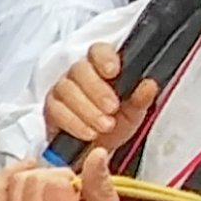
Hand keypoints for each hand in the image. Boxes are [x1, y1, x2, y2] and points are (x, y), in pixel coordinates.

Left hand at [0, 147, 133, 200]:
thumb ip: (102, 187)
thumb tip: (97, 156)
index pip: (53, 182)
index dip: (70, 177)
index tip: (80, 189)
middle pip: (32, 179)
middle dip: (53, 176)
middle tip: (68, 191)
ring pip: (15, 181)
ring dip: (35, 177)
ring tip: (53, 190)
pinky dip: (10, 179)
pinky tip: (28, 177)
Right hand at [40, 43, 151, 157]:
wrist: (98, 150)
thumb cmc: (115, 123)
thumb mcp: (134, 112)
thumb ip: (141, 98)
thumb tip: (149, 84)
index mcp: (101, 67)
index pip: (98, 51)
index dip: (104, 58)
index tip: (113, 71)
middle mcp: (79, 74)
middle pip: (79, 69)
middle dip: (97, 90)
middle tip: (112, 108)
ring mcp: (62, 90)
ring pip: (66, 89)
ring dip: (87, 109)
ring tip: (105, 125)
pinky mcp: (51, 109)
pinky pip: (56, 110)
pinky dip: (74, 122)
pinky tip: (89, 132)